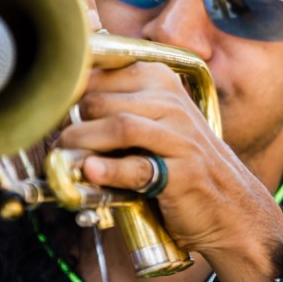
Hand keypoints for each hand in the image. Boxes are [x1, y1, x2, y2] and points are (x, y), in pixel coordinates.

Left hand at [55, 60, 282, 281]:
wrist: (231, 209)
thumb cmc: (181, 163)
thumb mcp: (155, 123)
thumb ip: (116, 107)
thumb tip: (61, 103)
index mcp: (161, 82)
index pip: (103, 72)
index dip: (71, 90)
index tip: (51, 107)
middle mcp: (171, 103)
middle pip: (103, 99)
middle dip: (73, 120)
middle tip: (58, 140)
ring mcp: (180, 137)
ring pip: (118, 126)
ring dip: (83, 142)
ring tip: (66, 155)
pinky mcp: (182, 173)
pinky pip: (138, 167)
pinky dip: (110, 171)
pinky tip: (91, 173)